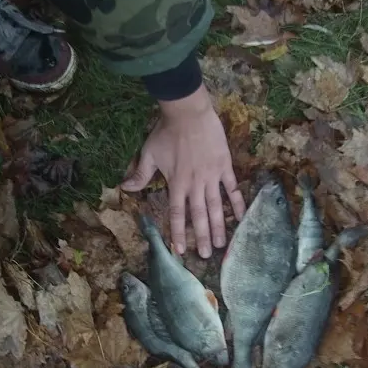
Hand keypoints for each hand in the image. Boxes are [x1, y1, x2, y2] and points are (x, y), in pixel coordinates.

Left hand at [121, 84, 245, 257]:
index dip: (179, 233)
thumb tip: (125, 188)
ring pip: (217, 206)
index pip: (178, 214)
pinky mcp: (224, 166)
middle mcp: (195, 184)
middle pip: (199, 215)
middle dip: (202, 237)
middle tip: (206, 256)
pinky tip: (242, 217)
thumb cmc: (166, 132)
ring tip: (222, 245)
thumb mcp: (149, 153)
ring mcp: (212, 176)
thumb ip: (140, 174)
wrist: (188, 111)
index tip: (181, 250)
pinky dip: (237, 202)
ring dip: (220, 226)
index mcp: (177, 183)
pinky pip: (232, 188)